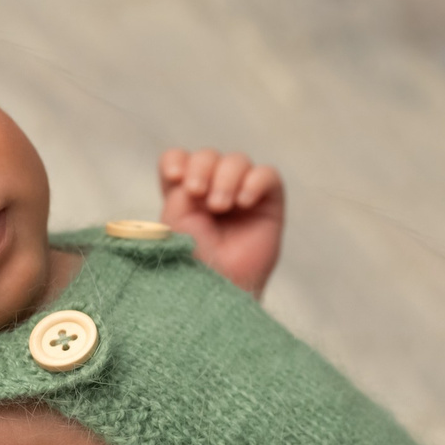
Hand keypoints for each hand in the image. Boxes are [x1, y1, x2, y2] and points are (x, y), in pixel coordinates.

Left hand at [158, 147, 285, 296]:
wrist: (217, 288)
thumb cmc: (192, 261)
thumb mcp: (175, 220)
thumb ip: (183, 187)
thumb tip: (203, 175)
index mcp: (184, 195)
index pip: (179, 159)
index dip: (177, 160)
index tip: (175, 178)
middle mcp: (213, 191)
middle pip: (208, 156)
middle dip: (202, 168)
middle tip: (197, 193)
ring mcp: (242, 195)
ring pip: (237, 161)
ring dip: (225, 177)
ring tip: (220, 206)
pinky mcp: (269, 203)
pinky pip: (268, 175)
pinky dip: (254, 181)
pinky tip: (243, 202)